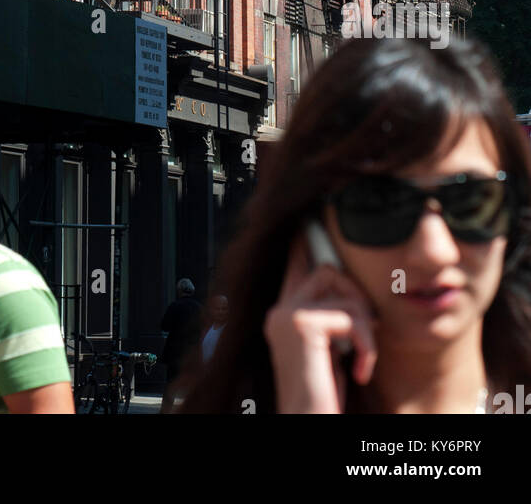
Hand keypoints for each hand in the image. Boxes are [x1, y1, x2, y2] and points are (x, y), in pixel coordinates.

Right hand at [264, 232, 377, 413]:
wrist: (311, 426)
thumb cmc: (325, 399)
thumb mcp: (332, 352)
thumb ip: (333, 319)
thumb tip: (351, 286)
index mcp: (283, 316)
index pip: (296, 262)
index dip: (307, 239)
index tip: (313, 217)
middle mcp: (278, 312)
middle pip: (326, 269)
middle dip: (356, 297)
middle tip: (366, 335)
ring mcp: (285, 317)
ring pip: (339, 286)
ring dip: (363, 324)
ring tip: (361, 359)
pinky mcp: (300, 326)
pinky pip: (350, 316)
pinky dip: (366, 345)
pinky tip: (359, 372)